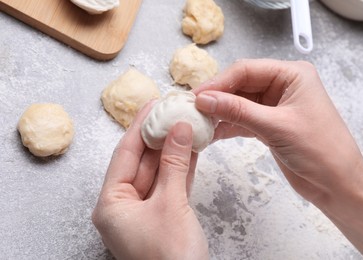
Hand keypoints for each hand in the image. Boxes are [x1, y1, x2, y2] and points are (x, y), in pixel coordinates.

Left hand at [92, 102, 208, 259]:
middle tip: (174, 109)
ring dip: (174, 149)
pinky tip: (193, 148)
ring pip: (159, 171)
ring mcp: (145, 211)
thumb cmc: (171, 258)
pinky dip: (182, 167)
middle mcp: (124, 206)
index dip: (140, 126)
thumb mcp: (172, 204)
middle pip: (141, 161)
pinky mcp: (164, 216)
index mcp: (111, 204)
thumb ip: (174, 164)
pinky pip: (171, 184)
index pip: (124, 154)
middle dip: (159, 135)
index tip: (153, 103)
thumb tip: (179, 128)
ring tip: (186, 123)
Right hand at [193, 59, 362, 257]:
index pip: (246, 70)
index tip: (197, 96)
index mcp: (292, 75)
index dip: (219, 82)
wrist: (337, 184)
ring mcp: (274, 106)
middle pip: (240, 85)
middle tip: (193, 109)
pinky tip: (211, 133)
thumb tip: (205, 99)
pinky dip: (227, 126)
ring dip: (219, 112)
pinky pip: (242, 120)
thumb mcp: (276, 126)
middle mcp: (282, 86)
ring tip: (198, 122)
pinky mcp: (268, 125)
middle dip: (217, 97)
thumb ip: (238, 110)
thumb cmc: (320, 150)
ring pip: (238, 103)